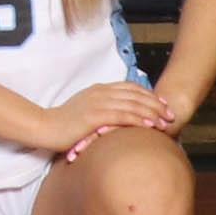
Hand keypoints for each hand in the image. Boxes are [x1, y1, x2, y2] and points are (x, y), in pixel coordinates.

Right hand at [46, 81, 174, 154]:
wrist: (45, 127)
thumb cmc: (63, 123)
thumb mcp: (84, 110)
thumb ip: (100, 108)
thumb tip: (115, 116)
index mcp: (98, 89)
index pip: (130, 87)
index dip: (149, 95)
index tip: (162, 104)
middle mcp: (101, 92)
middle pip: (136, 94)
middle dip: (156, 104)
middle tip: (170, 114)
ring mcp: (98, 102)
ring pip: (133, 104)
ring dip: (152, 112)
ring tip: (165, 122)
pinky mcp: (95, 115)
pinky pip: (123, 115)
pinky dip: (139, 119)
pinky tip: (149, 125)